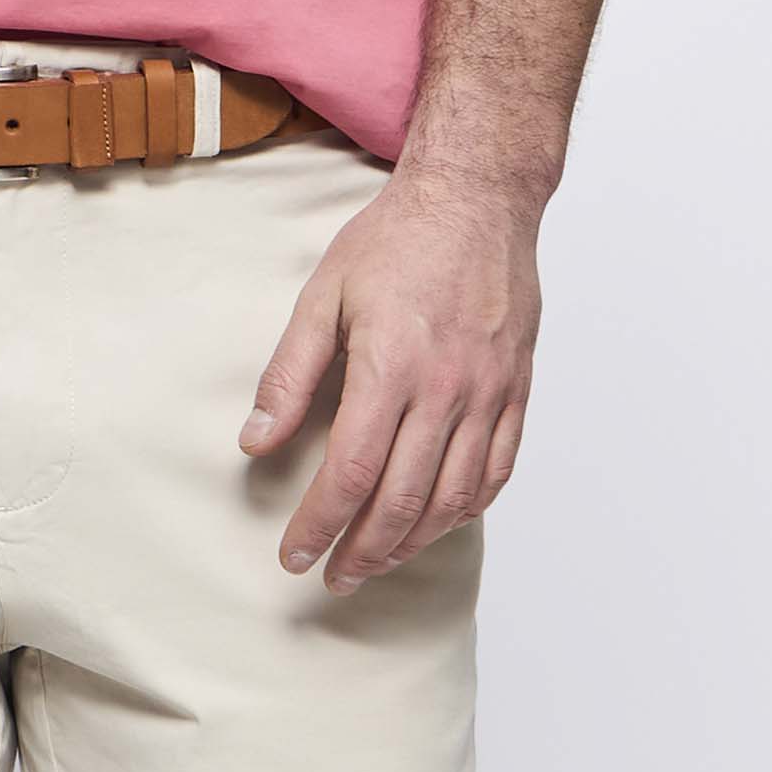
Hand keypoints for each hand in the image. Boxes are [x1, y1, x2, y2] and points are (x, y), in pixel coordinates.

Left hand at [241, 170, 540, 590]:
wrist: (480, 195)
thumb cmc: (398, 239)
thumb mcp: (323, 296)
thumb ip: (288, 375)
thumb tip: (254, 442)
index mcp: (393, 366)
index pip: (352, 473)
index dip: (320, 525)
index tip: (295, 555)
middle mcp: (447, 387)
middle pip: (403, 499)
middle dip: (362, 550)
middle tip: (333, 576)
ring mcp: (489, 392)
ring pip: (453, 498)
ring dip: (411, 542)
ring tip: (376, 560)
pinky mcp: (517, 390)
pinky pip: (496, 471)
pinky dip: (465, 510)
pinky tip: (436, 524)